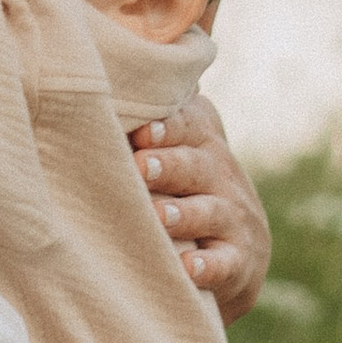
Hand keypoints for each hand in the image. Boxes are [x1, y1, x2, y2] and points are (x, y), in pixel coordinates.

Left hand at [129, 97, 269, 315]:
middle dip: (169, 164)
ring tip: (160, 216)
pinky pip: (225, 264)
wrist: (237, 252)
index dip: (168, 127)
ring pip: (210, 212)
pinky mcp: (239, 262)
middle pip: (197, 165)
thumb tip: (102, 74)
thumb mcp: (176, 151)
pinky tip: (187, 268)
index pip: (190, 125)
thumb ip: (148, 122)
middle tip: (140, 166)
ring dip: (184, 214)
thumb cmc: (183, 190)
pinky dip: (207, 267)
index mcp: (201, 144)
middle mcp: (221, 176)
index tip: (143, 131)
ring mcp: (233, 219)